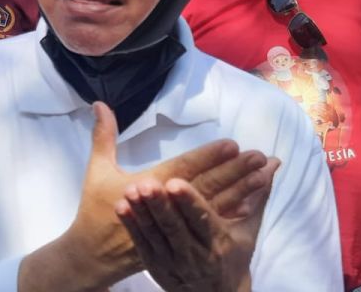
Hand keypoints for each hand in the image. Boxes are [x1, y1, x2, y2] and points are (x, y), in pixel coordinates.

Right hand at [18, 103, 267, 290]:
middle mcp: (169, 206)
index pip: (186, 169)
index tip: (232, 145)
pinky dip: (233, 213)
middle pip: (208, 186)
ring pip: (216, 205)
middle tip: (260, 157)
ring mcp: (178, 225)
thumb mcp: (98, 171)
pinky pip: (213, 225)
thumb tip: (100, 104)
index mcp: (150, 185)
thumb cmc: (96, 211)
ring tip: (264, 176)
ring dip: (242, 190)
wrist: (96, 256)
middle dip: (235, 171)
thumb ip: (103, 136)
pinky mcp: (183, 238)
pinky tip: (252, 204)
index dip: (209, 157)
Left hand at [117, 159, 278, 291]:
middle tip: (146, 183)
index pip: (203, 220)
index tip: (175, 182)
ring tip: (130, 189)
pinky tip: (122, 206)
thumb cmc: (234, 255)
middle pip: (176, 228)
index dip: (189, 203)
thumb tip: (273, 163)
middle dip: (161, 206)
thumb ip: (258, 195)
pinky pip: (142, 244)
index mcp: (219, 242)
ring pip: (156, 236)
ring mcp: (173, 263)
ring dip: (143, 213)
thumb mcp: (248, 229)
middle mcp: (195, 255)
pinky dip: (132, 226)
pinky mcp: (156, 266)